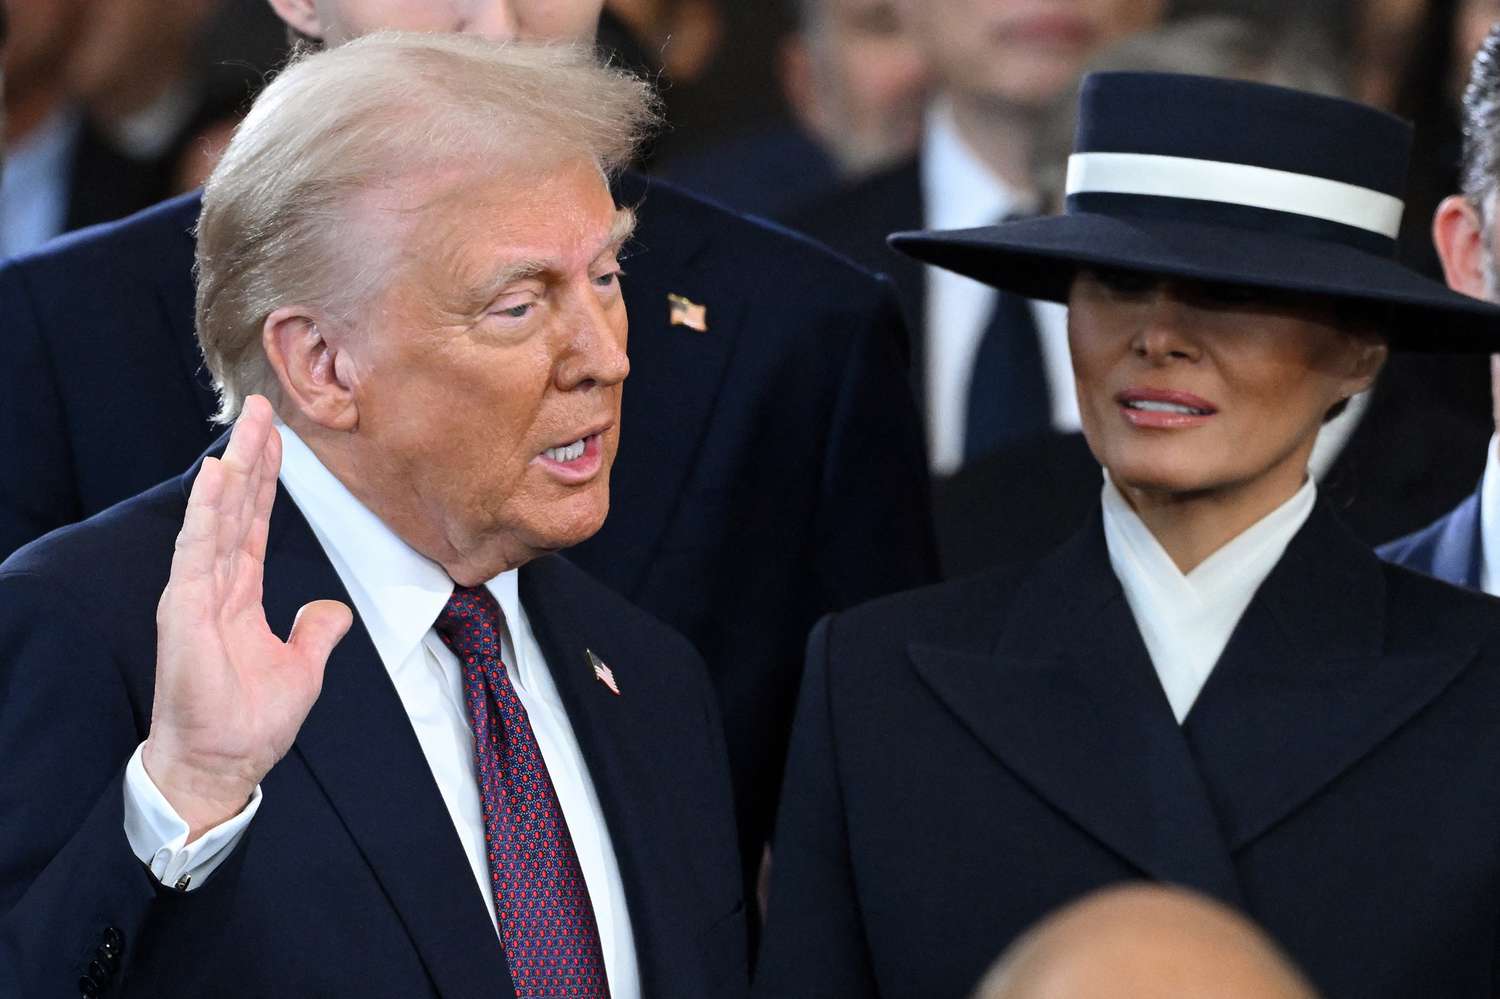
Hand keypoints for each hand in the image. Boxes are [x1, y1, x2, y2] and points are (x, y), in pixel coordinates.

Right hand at [142, 396, 351, 840]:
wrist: (223, 764)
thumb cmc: (249, 723)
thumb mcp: (302, 667)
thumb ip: (315, 631)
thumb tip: (331, 609)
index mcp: (241, 593)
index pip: (255, 522)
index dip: (267, 479)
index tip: (277, 437)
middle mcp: (216, 584)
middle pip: (236, 507)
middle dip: (250, 456)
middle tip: (262, 407)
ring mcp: (197, 593)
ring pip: (218, 516)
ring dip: (232, 469)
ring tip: (246, 425)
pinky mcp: (185, 610)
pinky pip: (198, 550)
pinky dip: (207, 512)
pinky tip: (216, 476)